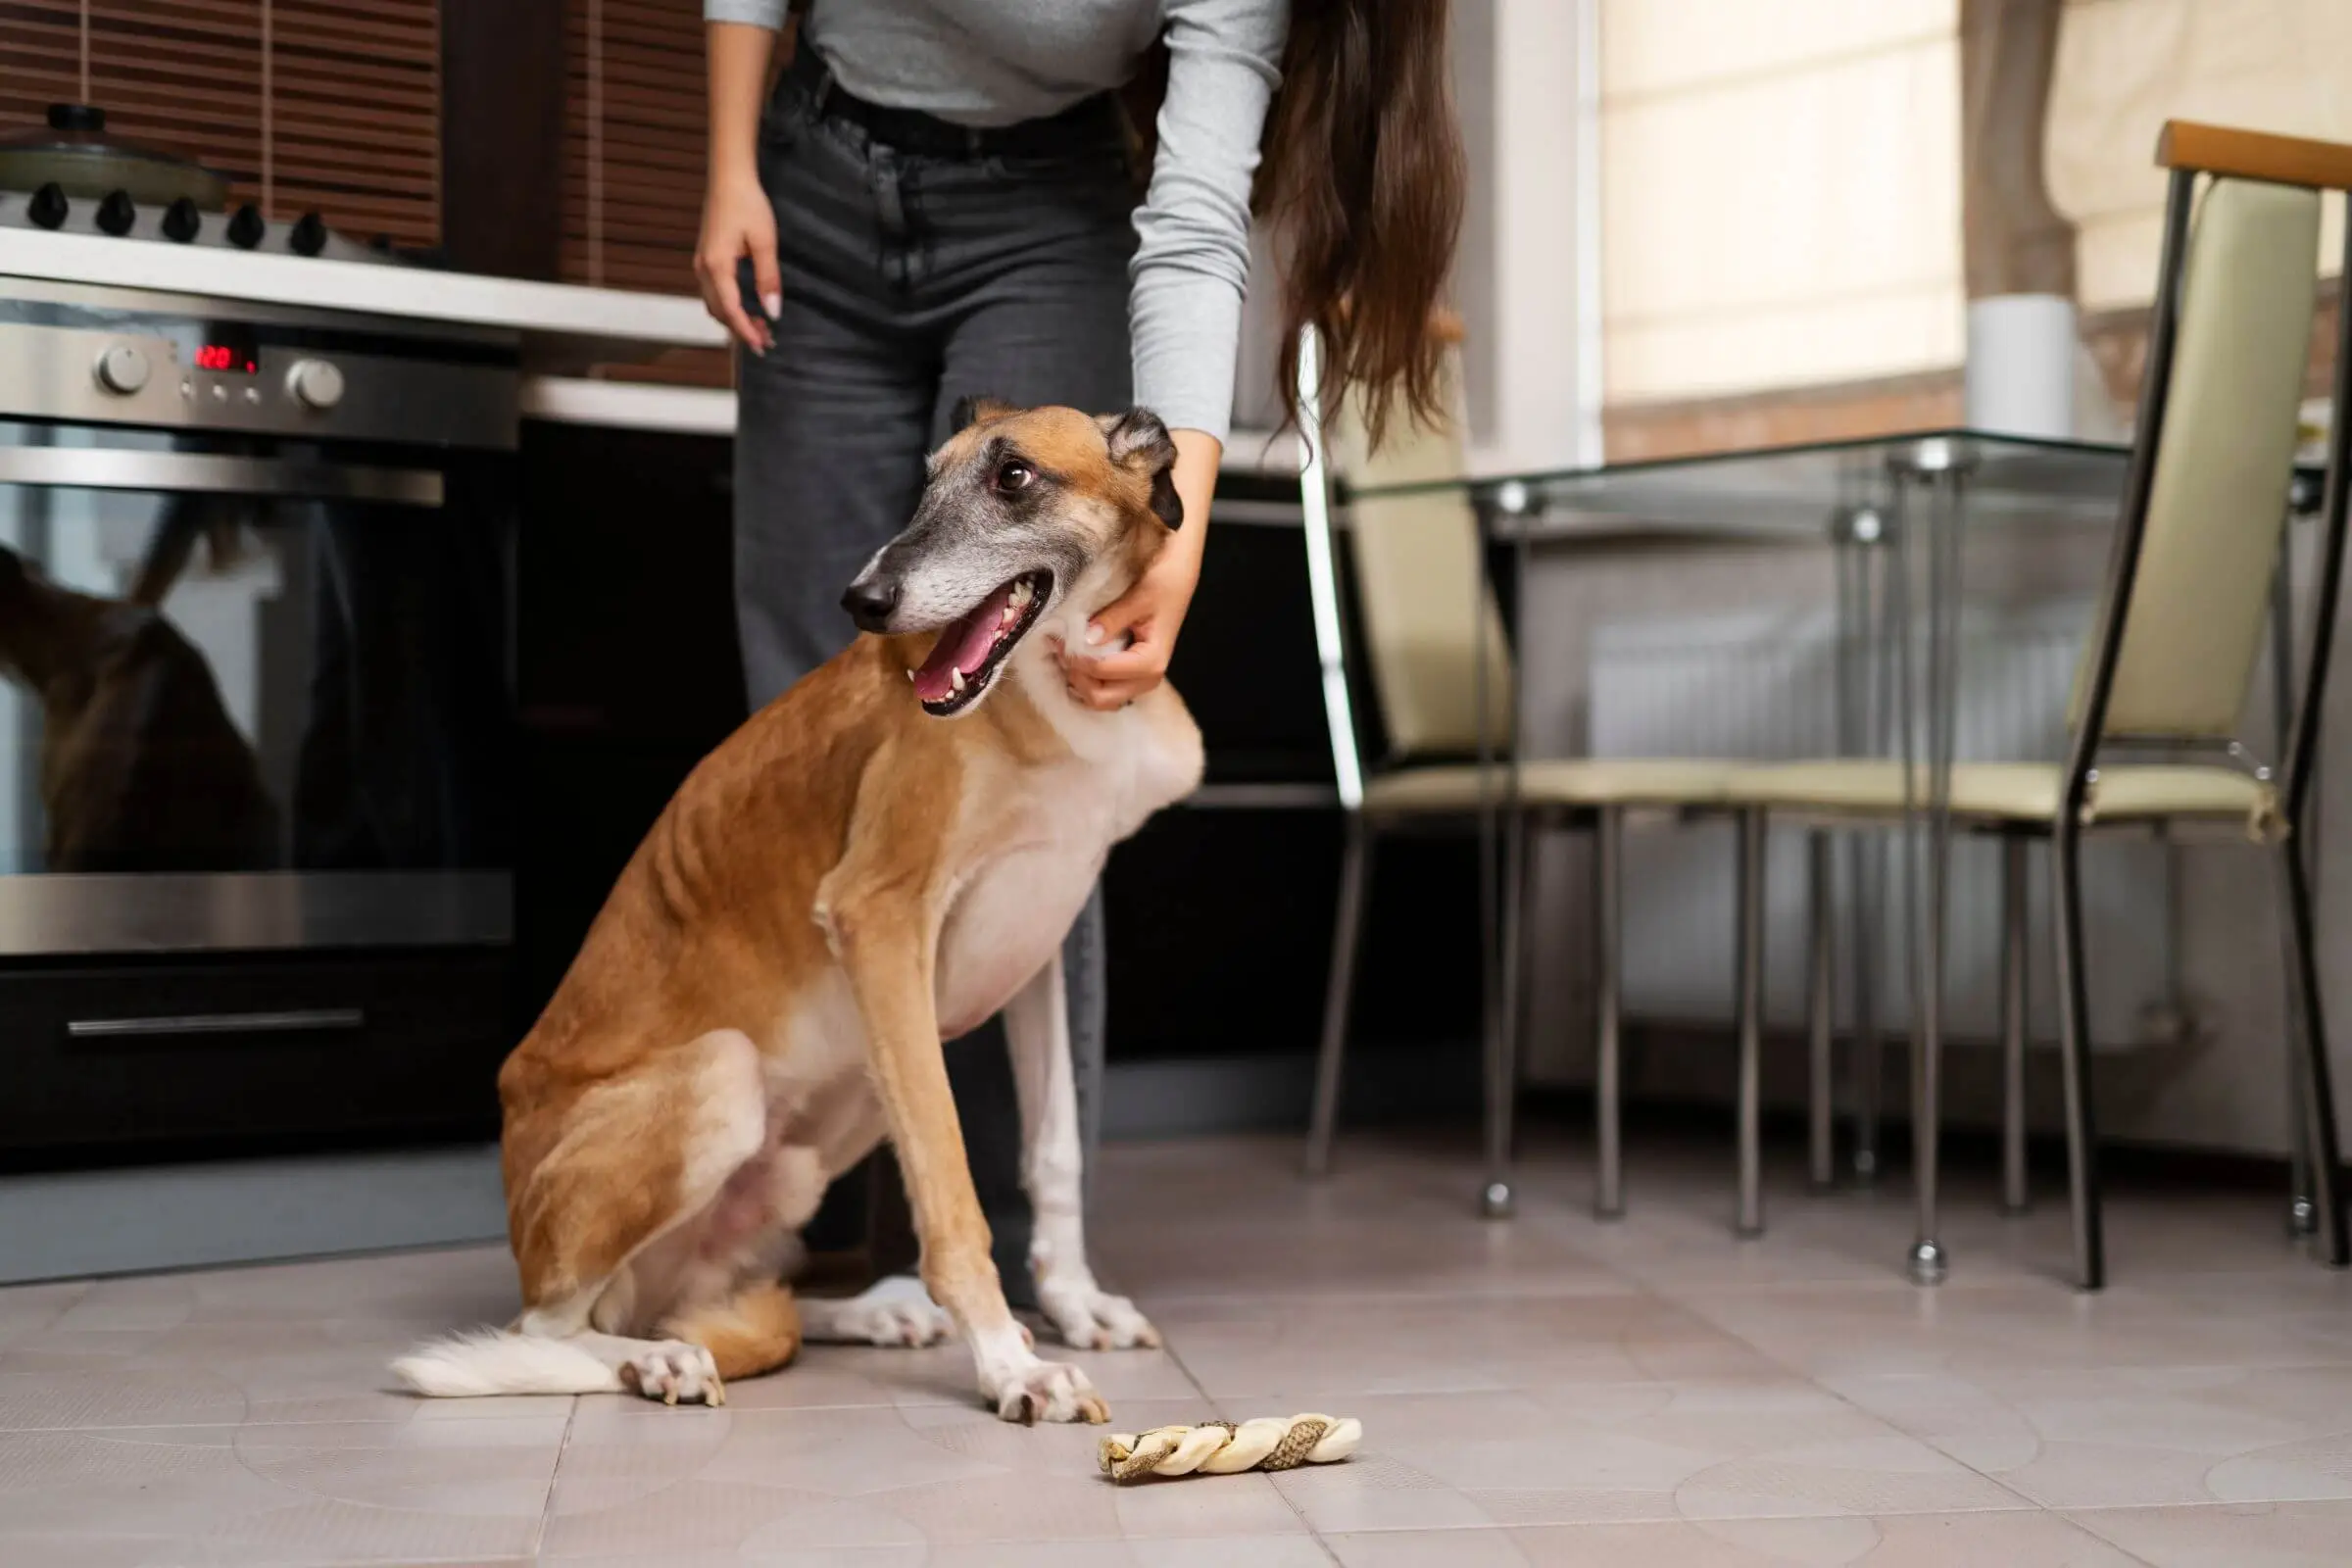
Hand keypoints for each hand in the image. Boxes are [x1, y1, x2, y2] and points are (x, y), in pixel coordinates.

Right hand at [695, 170, 778, 353]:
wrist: (728, 178)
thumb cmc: (748, 205)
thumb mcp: (765, 242)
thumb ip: (768, 279)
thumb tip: (773, 312)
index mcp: (717, 267)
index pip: (731, 311)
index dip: (747, 332)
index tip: (763, 347)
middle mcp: (703, 269)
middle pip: (719, 312)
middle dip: (742, 330)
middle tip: (768, 340)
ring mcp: (701, 263)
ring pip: (714, 304)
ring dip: (734, 319)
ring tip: (760, 327)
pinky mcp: (705, 257)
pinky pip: (713, 292)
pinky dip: (728, 306)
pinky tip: (746, 307)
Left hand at [1060, 543, 1200, 709]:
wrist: (1178, 578)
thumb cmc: (1164, 584)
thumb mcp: (1138, 597)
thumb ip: (1112, 619)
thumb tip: (1086, 639)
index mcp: (1151, 662)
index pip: (1102, 672)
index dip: (1076, 659)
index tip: (1059, 640)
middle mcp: (1148, 679)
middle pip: (1101, 698)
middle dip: (1076, 678)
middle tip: (1061, 651)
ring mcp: (1140, 681)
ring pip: (1100, 700)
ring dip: (1079, 682)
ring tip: (1066, 654)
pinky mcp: (1133, 677)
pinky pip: (1104, 691)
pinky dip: (1087, 682)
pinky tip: (1077, 661)